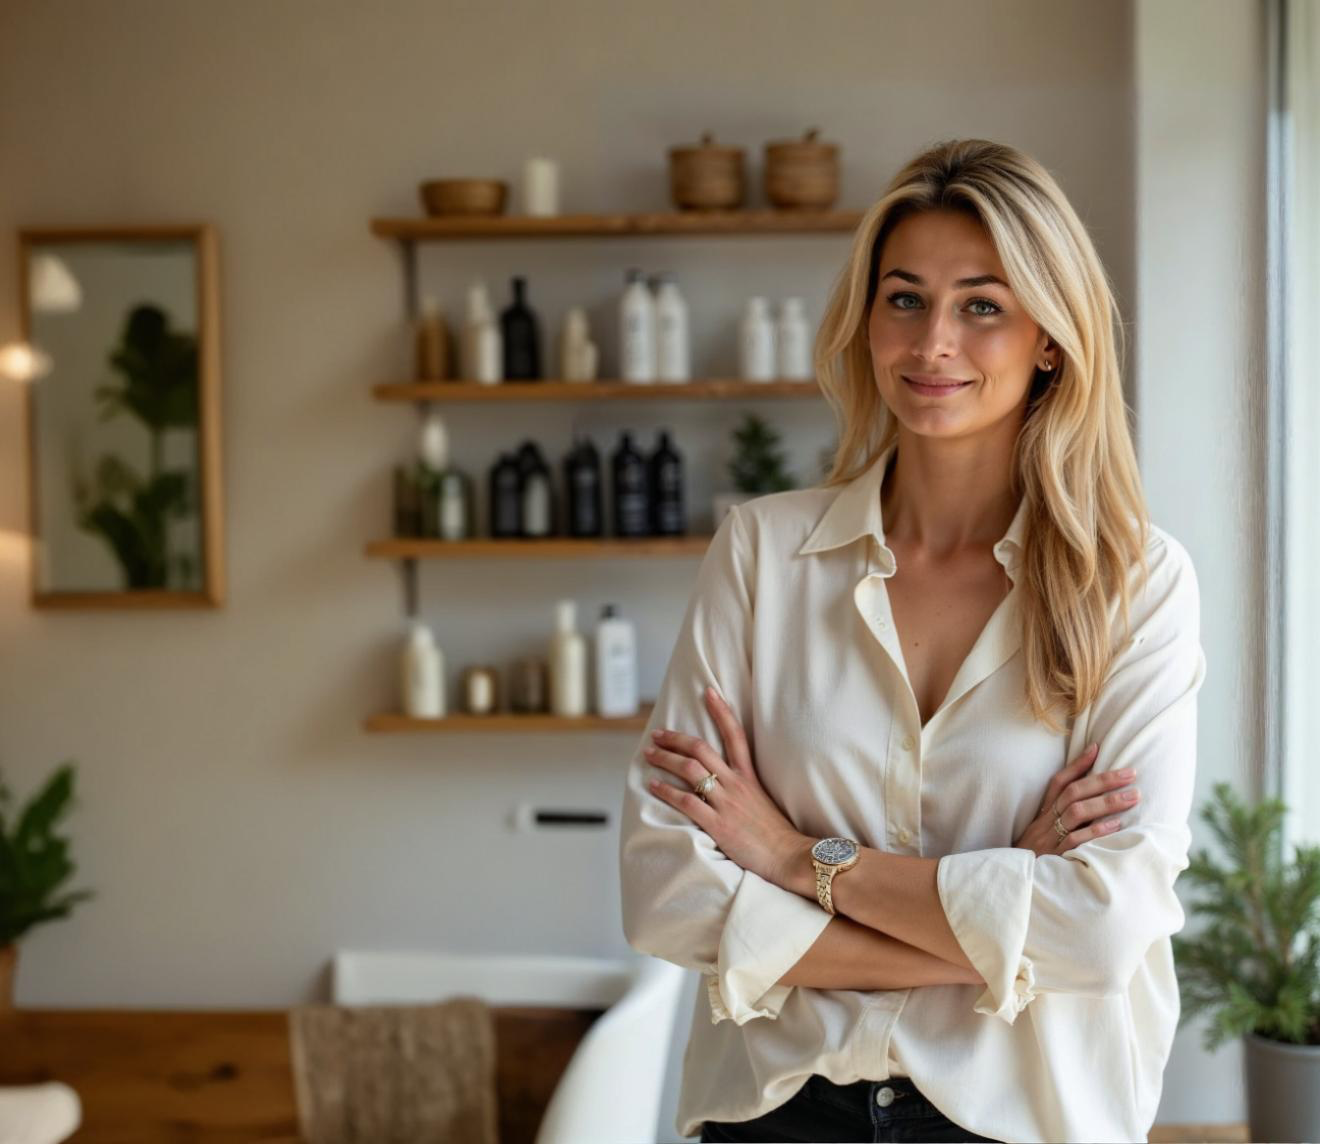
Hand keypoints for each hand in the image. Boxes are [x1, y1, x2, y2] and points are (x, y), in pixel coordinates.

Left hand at [644, 685, 809, 888]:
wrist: (788, 855)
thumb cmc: (774, 831)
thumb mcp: (762, 798)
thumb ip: (743, 785)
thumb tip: (723, 778)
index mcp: (749, 775)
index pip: (735, 734)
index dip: (721, 711)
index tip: (708, 692)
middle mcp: (736, 783)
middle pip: (701, 749)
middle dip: (675, 738)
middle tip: (657, 734)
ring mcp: (726, 802)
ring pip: (690, 770)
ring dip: (665, 759)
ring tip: (650, 754)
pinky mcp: (718, 824)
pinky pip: (686, 801)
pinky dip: (666, 791)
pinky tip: (653, 786)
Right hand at [1015, 742, 1138, 855]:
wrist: (1013, 886)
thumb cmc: (1035, 859)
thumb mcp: (1042, 834)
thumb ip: (1062, 816)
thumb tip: (1089, 799)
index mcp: (1042, 814)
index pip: (1058, 782)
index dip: (1077, 764)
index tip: (1098, 748)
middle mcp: (1044, 822)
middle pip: (1073, 793)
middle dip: (1103, 780)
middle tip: (1131, 773)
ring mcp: (1049, 839)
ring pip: (1076, 812)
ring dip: (1107, 802)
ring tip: (1133, 796)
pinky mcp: (1055, 857)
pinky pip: (1076, 840)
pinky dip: (1096, 831)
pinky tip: (1116, 825)